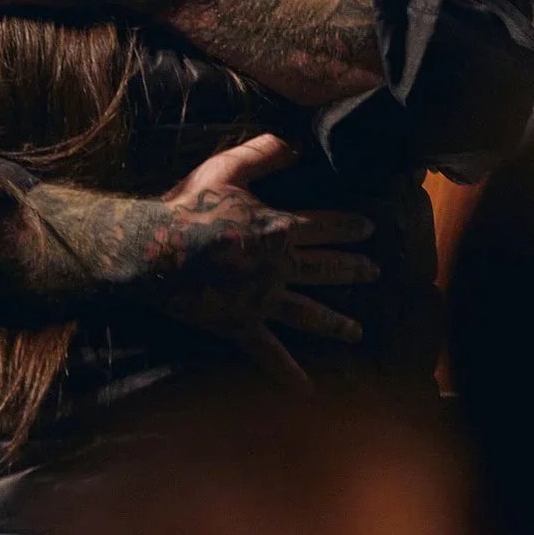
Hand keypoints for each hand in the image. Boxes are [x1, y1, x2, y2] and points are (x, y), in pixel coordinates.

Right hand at [150, 133, 376, 388]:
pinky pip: (270, 354)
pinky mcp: (242, 325)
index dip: (349, 228)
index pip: (325, 227)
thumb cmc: (189, 207)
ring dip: (335, 323)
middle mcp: (280, 267)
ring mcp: (264, 300)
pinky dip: (289, 374)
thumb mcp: (227, 169)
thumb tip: (296, 144)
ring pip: (309, 313)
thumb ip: (263, 153)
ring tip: (357, 332)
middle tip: (375, 273)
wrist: (158, 250)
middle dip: (353, 269)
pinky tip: (308, 391)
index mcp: (279, 229)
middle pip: (326, 269)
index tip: (370, 230)